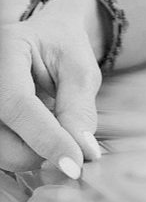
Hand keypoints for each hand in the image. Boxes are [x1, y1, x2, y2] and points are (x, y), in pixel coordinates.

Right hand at [0, 15, 102, 176]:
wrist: (43, 37)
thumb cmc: (63, 50)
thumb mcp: (80, 71)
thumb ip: (78, 109)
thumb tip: (82, 152)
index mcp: (5, 49)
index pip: (16, 104)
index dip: (45, 139)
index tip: (74, 164)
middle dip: (39, 152)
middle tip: (71, 146)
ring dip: (30, 154)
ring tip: (53, 131)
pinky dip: (21, 150)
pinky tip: (36, 135)